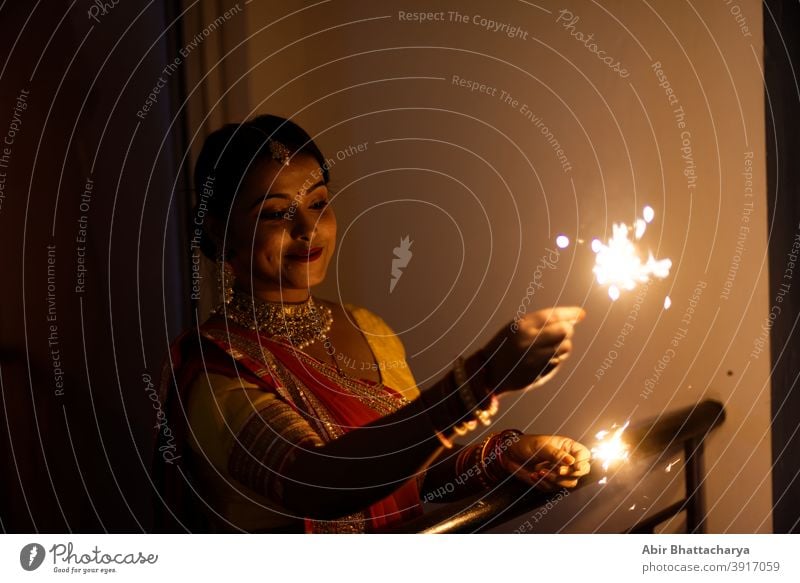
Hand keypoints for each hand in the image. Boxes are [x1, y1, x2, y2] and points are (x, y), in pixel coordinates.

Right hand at [469, 307, 585, 394]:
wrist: (488, 372)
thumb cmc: (504, 346)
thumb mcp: (515, 328)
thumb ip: (540, 323)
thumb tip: (570, 319)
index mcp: (521, 326)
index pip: (553, 315)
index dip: (571, 313)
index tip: (581, 314)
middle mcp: (529, 341)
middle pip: (564, 331)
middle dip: (568, 329)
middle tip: (565, 331)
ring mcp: (534, 358)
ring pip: (565, 347)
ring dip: (563, 345)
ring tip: (551, 346)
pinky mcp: (538, 373)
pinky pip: (558, 361)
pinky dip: (556, 358)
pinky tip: (545, 358)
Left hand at [499, 434, 590, 490]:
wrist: (509, 455)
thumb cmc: (525, 445)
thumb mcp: (540, 446)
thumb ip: (556, 454)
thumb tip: (571, 461)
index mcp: (567, 447)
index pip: (584, 455)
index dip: (583, 462)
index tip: (575, 466)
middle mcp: (566, 460)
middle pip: (581, 472)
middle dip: (569, 473)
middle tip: (558, 470)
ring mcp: (559, 472)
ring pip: (569, 483)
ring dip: (555, 479)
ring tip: (540, 471)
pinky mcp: (550, 482)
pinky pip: (554, 488)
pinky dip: (544, 483)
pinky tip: (533, 475)